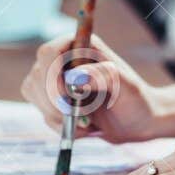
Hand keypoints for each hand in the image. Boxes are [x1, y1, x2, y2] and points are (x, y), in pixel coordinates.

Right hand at [21, 32, 174, 143]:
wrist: (138, 123)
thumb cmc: (137, 100)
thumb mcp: (127, 87)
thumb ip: (103, 77)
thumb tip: (75, 78)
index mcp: (81, 46)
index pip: (48, 52)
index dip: (50, 75)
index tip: (66, 96)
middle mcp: (65, 60)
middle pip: (37, 76)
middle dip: (56, 102)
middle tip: (82, 116)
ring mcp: (57, 81)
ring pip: (36, 96)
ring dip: (58, 116)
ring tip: (88, 123)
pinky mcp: (56, 101)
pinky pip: (44, 115)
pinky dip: (62, 127)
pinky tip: (85, 127)